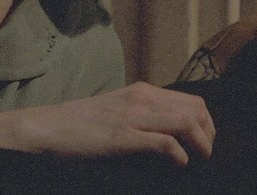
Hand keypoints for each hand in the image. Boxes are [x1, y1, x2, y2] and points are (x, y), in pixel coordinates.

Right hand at [6, 81, 214, 164]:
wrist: (48, 128)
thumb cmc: (82, 125)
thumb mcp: (119, 110)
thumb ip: (144, 116)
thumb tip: (172, 136)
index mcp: (143, 91)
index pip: (193, 101)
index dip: (206, 124)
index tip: (204, 144)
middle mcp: (142, 98)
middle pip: (196, 110)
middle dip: (208, 135)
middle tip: (205, 156)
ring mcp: (132, 115)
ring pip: (186, 122)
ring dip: (200, 145)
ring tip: (198, 162)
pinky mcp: (122, 136)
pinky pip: (163, 142)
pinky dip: (179, 155)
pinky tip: (178, 165)